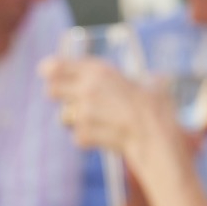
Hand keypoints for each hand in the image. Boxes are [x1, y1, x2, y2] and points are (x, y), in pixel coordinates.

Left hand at [39, 56, 171, 157]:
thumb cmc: (156, 107)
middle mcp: (86, 88)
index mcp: (98, 70)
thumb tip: (142, 76)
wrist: (157, 135)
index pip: (55, 66)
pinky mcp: (84, 133)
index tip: (49, 74)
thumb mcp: (144, 81)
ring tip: (97, 122)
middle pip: (50, 90)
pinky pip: (77, 136)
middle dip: (59, 97)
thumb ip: (127, 79)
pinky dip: (88, 139)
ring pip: (63, 117)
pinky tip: (105, 136)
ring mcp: (83, 112)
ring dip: (75, 121)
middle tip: (72, 101)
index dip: (50, 71)